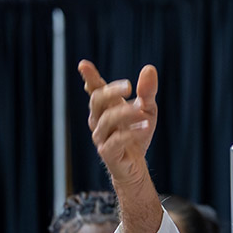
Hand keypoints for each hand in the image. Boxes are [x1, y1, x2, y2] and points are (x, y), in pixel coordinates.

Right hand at [79, 59, 157, 188]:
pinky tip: (145, 127)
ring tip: (142, 111)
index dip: (89, 78)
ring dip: (125, 113)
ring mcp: (100, 137)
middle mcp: (98, 120)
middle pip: (97, 100)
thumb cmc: (138, 134)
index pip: (95, 90)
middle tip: (128, 86)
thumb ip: (147, 92)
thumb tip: (149, 69)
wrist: (135, 166)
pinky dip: (131, 132)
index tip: (83, 65)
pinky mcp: (107, 153)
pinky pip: (116, 140)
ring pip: (107, 120)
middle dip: (111, 92)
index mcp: (105, 107)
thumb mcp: (147, 111)